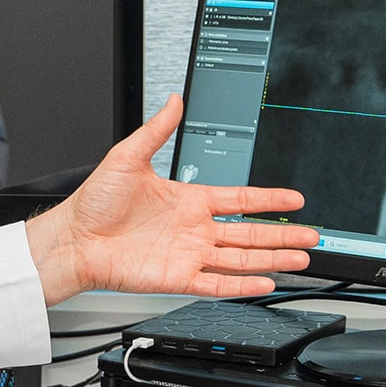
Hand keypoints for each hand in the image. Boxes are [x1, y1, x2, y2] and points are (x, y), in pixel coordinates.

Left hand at [24, 94, 320, 304]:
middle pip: (250, 232)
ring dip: (272, 259)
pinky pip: (217, 283)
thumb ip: (157, 130)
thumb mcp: (128, 156)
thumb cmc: (94, 202)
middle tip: (312, 235)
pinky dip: (242, 286)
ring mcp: (188, 255)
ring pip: (241, 259)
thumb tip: (173, 100)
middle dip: (283, 234)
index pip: (240, 199)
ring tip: (301, 259)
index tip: (294, 199)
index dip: (269, 199)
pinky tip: (265, 283)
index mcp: (189, 200)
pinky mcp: (178, 278)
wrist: (74, 238)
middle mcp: (193, 229)